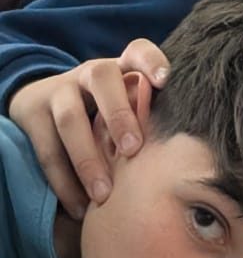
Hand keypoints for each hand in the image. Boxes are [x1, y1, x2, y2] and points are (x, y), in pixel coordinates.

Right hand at [7, 39, 168, 218]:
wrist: (46, 101)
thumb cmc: (109, 110)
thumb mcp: (131, 104)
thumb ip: (155, 115)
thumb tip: (194, 154)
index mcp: (122, 67)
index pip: (138, 51)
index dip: (151, 61)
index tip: (166, 80)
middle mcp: (91, 73)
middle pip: (102, 79)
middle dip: (119, 115)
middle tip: (132, 149)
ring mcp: (59, 91)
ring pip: (70, 119)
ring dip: (88, 159)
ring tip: (104, 194)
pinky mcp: (33, 114)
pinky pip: (47, 150)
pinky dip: (64, 181)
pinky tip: (81, 206)